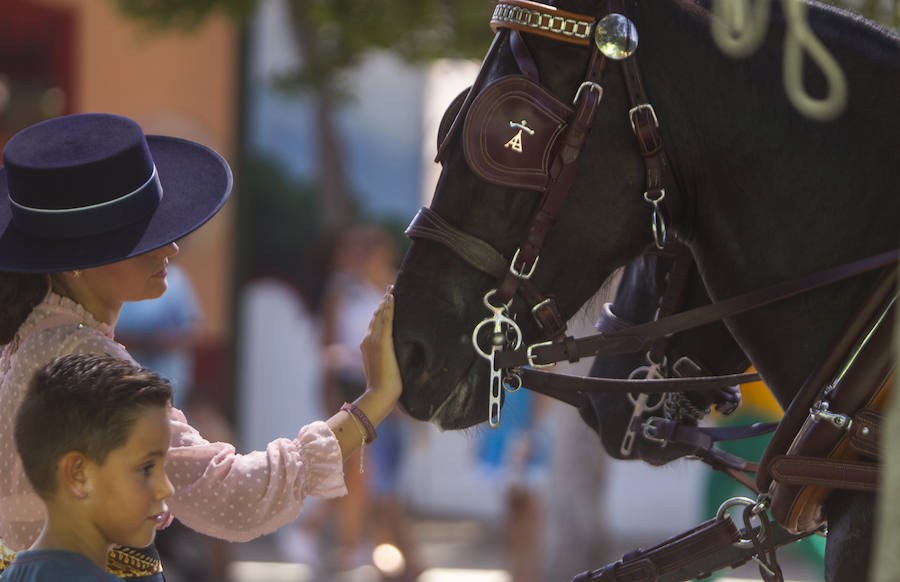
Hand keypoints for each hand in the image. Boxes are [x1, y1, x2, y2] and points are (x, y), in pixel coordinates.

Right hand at [360, 287, 401, 403]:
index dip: (380, 313)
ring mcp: (373, 340)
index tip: (386, 302)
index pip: (374, 325)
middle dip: (383, 303)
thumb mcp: (383, 370)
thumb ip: (384, 361)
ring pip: (380, 315)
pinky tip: (392, 297)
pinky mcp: (382, 342)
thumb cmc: (383, 387)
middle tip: (390, 291)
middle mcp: (367, 340)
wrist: (379, 394)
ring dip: (386, 302)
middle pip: (375, 317)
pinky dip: (389, 307)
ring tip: (391, 290)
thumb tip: (392, 360)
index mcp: (366, 346)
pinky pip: (386, 319)